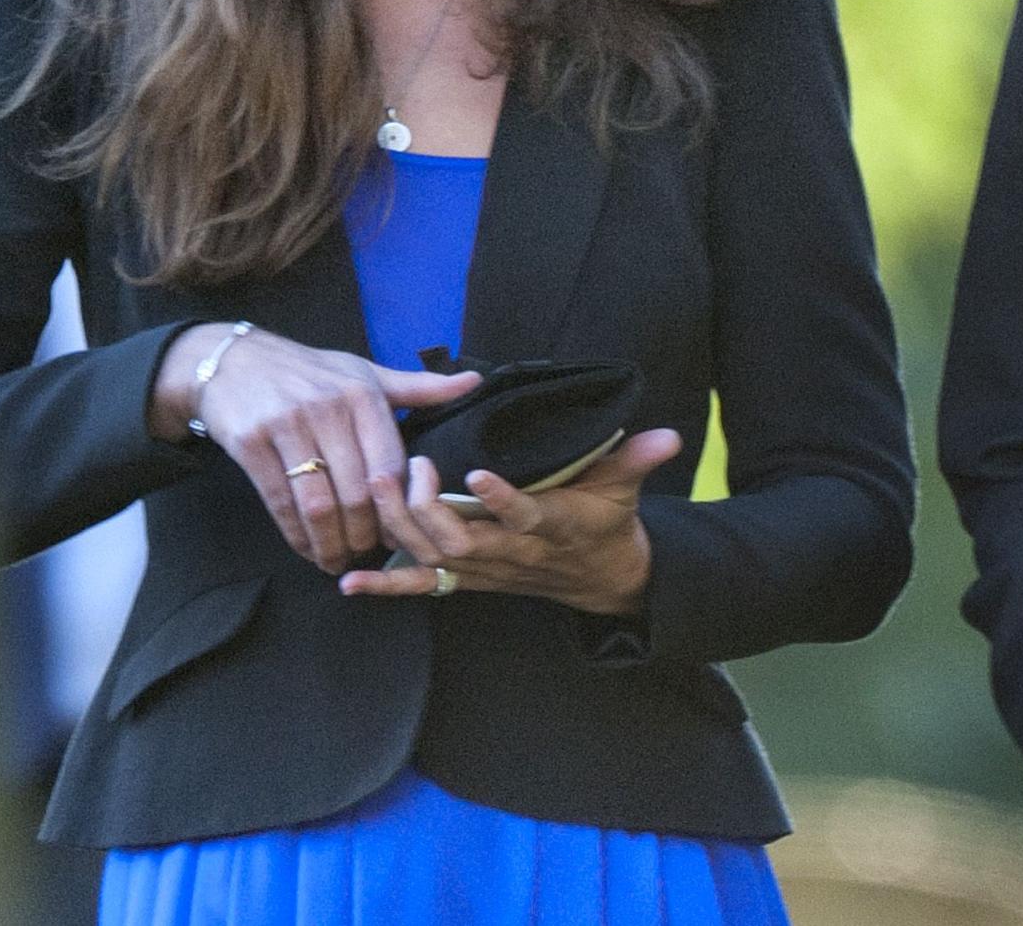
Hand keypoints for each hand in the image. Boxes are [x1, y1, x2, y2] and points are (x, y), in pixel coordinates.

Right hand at [149, 324, 480, 573]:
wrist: (235, 360)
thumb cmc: (309, 370)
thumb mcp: (364, 371)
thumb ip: (418, 388)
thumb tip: (474, 381)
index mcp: (363, 394)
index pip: (390, 464)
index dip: (397, 506)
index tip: (399, 530)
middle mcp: (329, 409)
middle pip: (356, 492)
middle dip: (364, 533)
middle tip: (366, 553)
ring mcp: (288, 426)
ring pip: (319, 503)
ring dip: (330, 542)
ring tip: (336, 559)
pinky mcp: (251, 443)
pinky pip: (280, 501)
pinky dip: (296, 533)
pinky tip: (306, 547)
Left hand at [338, 427, 683, 614]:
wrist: (602, 579)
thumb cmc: (607, 523)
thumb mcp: (625, 487)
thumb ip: (639, 459)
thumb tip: (671, 435)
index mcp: (551, 524)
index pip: (526, 514)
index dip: (502, 498)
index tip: (476, 471)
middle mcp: (512, 552)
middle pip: (463, 539)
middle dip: (427, 507)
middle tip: (405, 466)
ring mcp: (486, 569)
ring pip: (436, 557)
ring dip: (400, 530)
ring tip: (374, 489)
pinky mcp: (468, 579)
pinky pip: (422, 588)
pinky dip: (387, 587)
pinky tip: (351, 583)